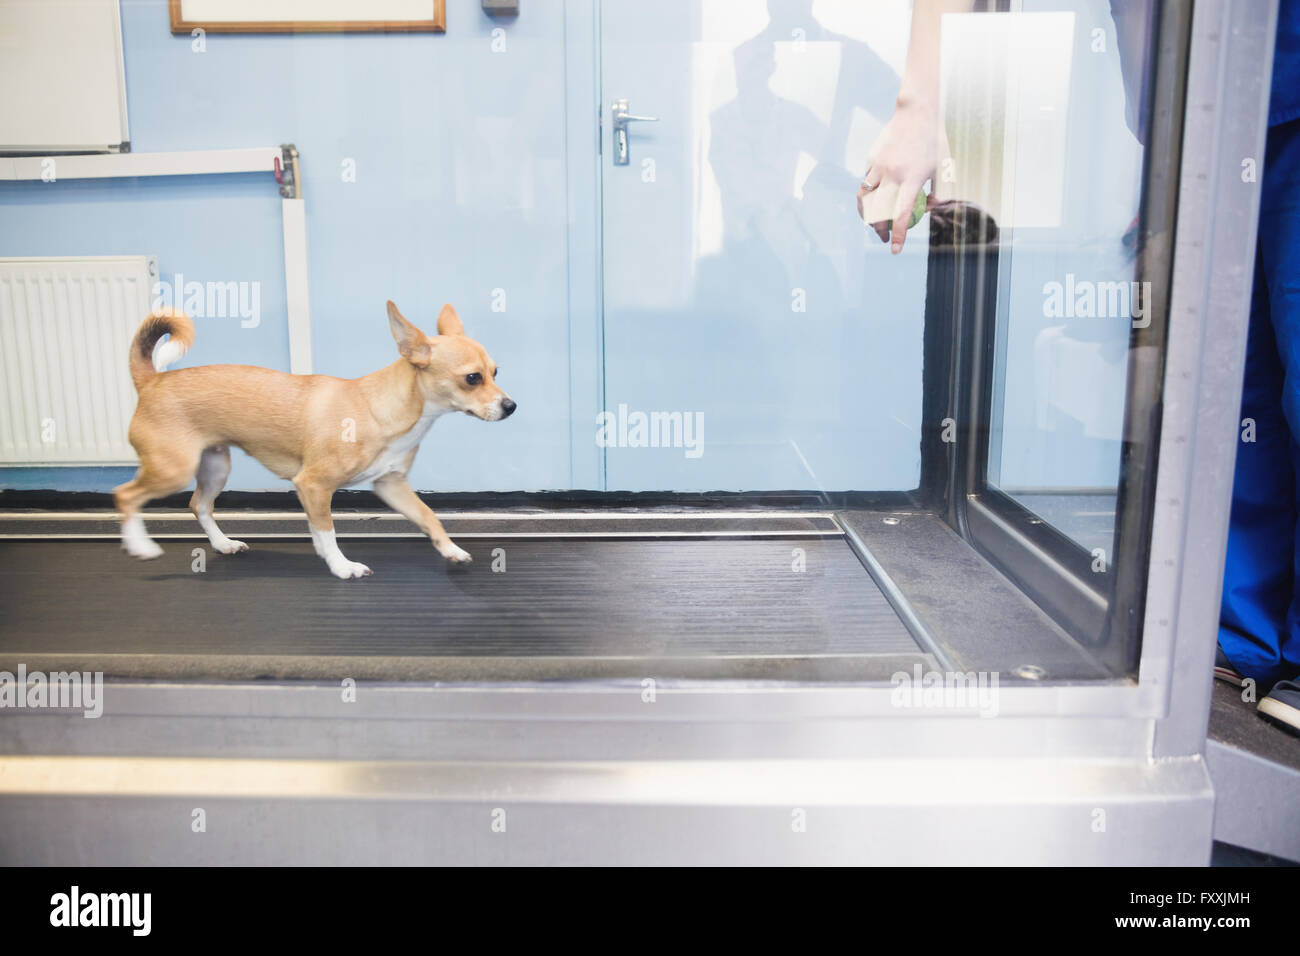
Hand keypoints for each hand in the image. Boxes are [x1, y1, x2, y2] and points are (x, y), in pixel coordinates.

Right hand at [857, 100, 940, 253]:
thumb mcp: (943, 168)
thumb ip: (939, 193)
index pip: (901, 215)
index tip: (895, 250)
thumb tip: (928, 211)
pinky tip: (875, 198)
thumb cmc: (934, 142)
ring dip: (866, 216)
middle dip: (879, 230)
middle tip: (884, 239)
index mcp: (912, 179)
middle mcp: (892, 175)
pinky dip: (869, 195)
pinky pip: (867, 183)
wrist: (916, 113)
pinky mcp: (871, 159)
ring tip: (872, 223)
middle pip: (878, 212)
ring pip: (865, 199)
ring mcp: (879, 167)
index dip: (897, 236)